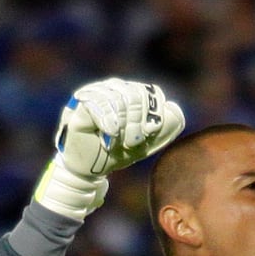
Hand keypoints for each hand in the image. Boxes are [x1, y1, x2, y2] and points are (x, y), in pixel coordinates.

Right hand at [34, 78, 185, 221]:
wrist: (92, 167)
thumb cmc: (119, 152)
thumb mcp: (148, 141)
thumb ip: (165, 125)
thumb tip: (173, 106)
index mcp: (133, 93)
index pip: (152, 93)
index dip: (154, 116)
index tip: (147, 136)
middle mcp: (116, 88)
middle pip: (137, 94)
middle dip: (137, 123)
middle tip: (132, 142)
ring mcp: (98, 92)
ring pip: (119, 98)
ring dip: (122, 125)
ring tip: (118, 140)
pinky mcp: (81, 101)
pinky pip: (100, 103)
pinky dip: (108, 120)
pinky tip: (109, 132)